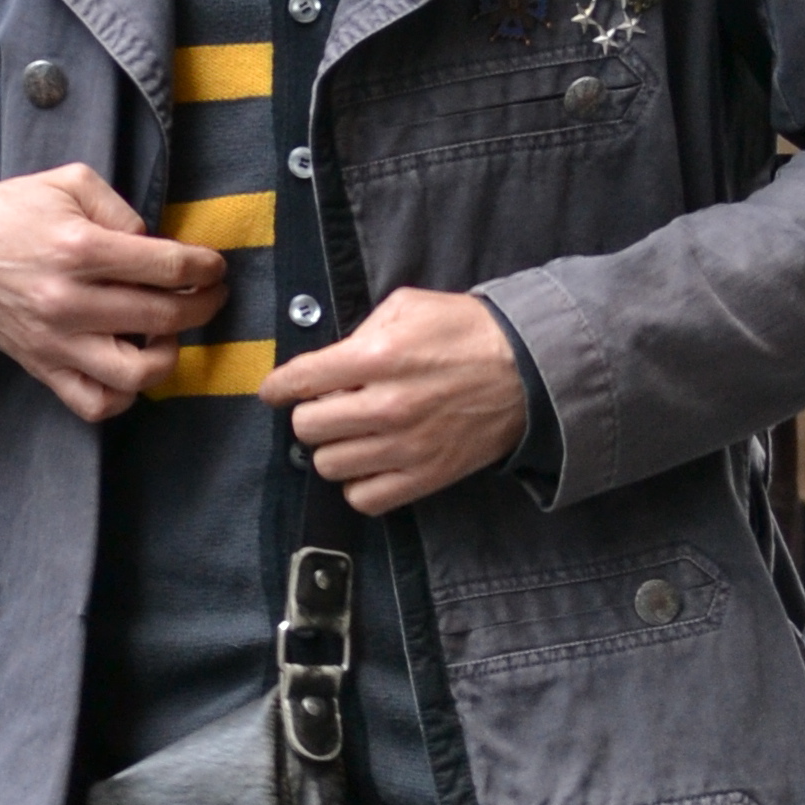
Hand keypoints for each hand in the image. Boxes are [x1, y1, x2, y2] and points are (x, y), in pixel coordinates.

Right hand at [0, 163, 226, 425]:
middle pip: (163, 317)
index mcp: (79, 249)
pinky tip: (132, 366)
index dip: (205, 267)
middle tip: (210, 295)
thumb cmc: (11, 213)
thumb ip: (121, 208)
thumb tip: (155, 245)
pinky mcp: (43, 369)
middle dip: (203, 306)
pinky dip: (125, 396)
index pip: (168, 267)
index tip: (214, 267)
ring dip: (169, 355)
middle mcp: (70, 302)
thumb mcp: (69, 182)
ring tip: (167, 332)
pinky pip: (95, 404)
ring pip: (136, 374)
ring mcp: (57, 343)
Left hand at [262, 289, 527, 514]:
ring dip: (333, 449)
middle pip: (307, 428)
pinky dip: (358, 484)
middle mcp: (386, 406)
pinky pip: (364, 498)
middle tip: (329, 406)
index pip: (301, 380)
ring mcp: (405, 447)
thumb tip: (329, 361)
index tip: (275, 391)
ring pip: (329, 466)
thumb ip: (361, 330)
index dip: (278, 387)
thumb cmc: (468, 333)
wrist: (529, 371)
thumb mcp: (409, 306)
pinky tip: (370, 462)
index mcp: (377, 356)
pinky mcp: (424, 477)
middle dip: (310, 414)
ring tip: (351, 434)